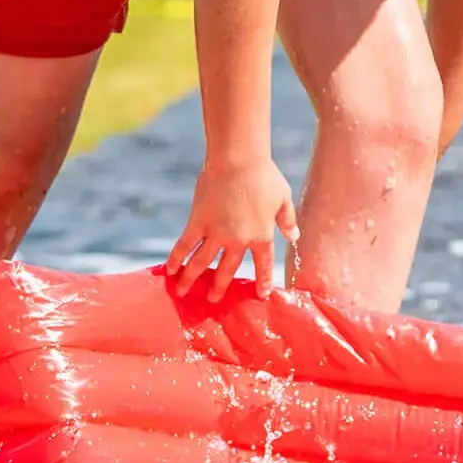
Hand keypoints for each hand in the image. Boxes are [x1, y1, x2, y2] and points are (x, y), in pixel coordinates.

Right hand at [167, 156, 297, 303]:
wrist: (239, 161)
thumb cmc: (264, 176)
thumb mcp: (283, 198)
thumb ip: (287, 220)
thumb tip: (294, 237)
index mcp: (262, 236)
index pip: (263, 264)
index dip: (262, 280)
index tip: (261, 294)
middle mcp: (238, 241)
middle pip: (227, 269)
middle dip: (220, 286)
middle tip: (213, 300)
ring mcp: (216, 233)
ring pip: (201, 263)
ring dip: (191, 279)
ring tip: (183, 292)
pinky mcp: (198, 222)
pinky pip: (185, 244)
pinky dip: (176, 258)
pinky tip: (169, 270)